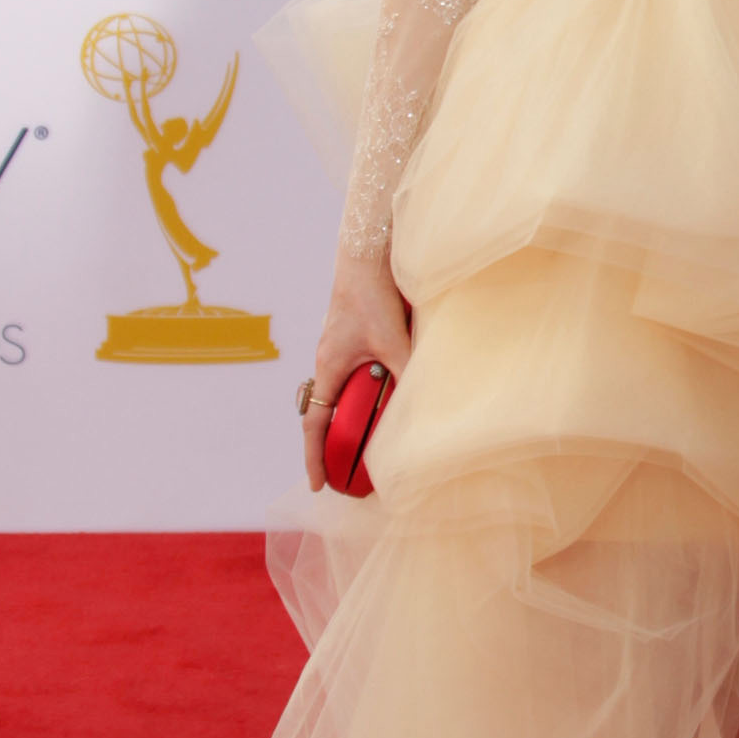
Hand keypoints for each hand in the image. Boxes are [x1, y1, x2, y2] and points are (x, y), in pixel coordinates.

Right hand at [303, 251, 409, 488]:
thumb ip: (406, 371)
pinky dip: (374, 390)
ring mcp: (343, 349)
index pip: (315, 423)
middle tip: (358, 469)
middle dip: (340, 442)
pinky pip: (362, 374)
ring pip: (348, 393)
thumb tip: (423, 404)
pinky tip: (398, 390)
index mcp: (329, 367)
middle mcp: (331, 362)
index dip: (315, 457)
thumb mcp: (393, 339)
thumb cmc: (372, 293)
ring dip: (362, 414)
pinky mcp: (358, 337)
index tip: (320, 485)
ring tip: (384, 435)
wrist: (368, 252)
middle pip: (330, 412)